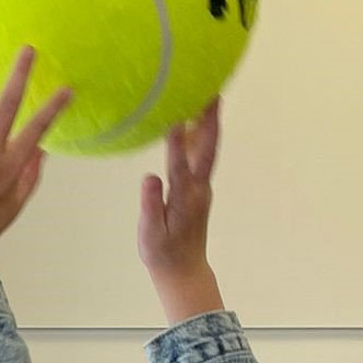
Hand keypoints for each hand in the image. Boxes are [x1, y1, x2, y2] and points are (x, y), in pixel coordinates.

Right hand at [138, 103, 223, 323]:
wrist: (184, 270)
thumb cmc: (163, 254)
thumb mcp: (150, 234)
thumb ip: (151, 205)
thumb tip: (150, 179)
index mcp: (184, 199)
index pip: (180, 167)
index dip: (176, 143)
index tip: (174, 119)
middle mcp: (199, 189)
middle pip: (206, 149)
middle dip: (209, 120)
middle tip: (212, 92)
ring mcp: (202, 188)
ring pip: (207, 150)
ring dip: (209, 123)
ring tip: (208, 96)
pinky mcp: (200, 189)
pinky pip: (202, 156)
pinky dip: (202, 136)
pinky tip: (196, 121)